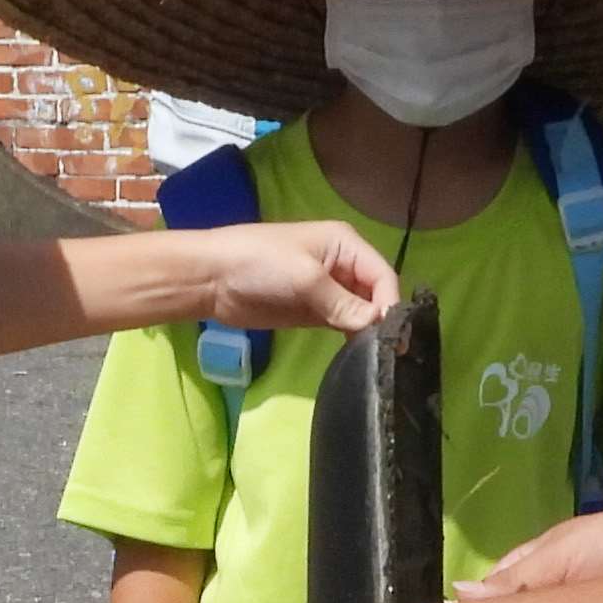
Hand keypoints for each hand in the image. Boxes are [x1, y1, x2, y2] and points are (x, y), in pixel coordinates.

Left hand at [195, 221, 397, 335]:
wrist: (211, 278)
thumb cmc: (259, 263)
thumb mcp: (305, 279)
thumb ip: (343, 303)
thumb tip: (377, 326)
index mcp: (346, 244)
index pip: (383, 276)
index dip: (390, 304)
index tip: (392, 335)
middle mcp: (344, 266)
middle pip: (377, 295)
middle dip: (382, 320)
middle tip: (390, 353)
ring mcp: (329, 291)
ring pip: (362, 313)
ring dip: (368, 331)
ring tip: (376, 357)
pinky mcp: (314, 312)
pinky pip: (343, 325)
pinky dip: (351, 338)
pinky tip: (357, 355)